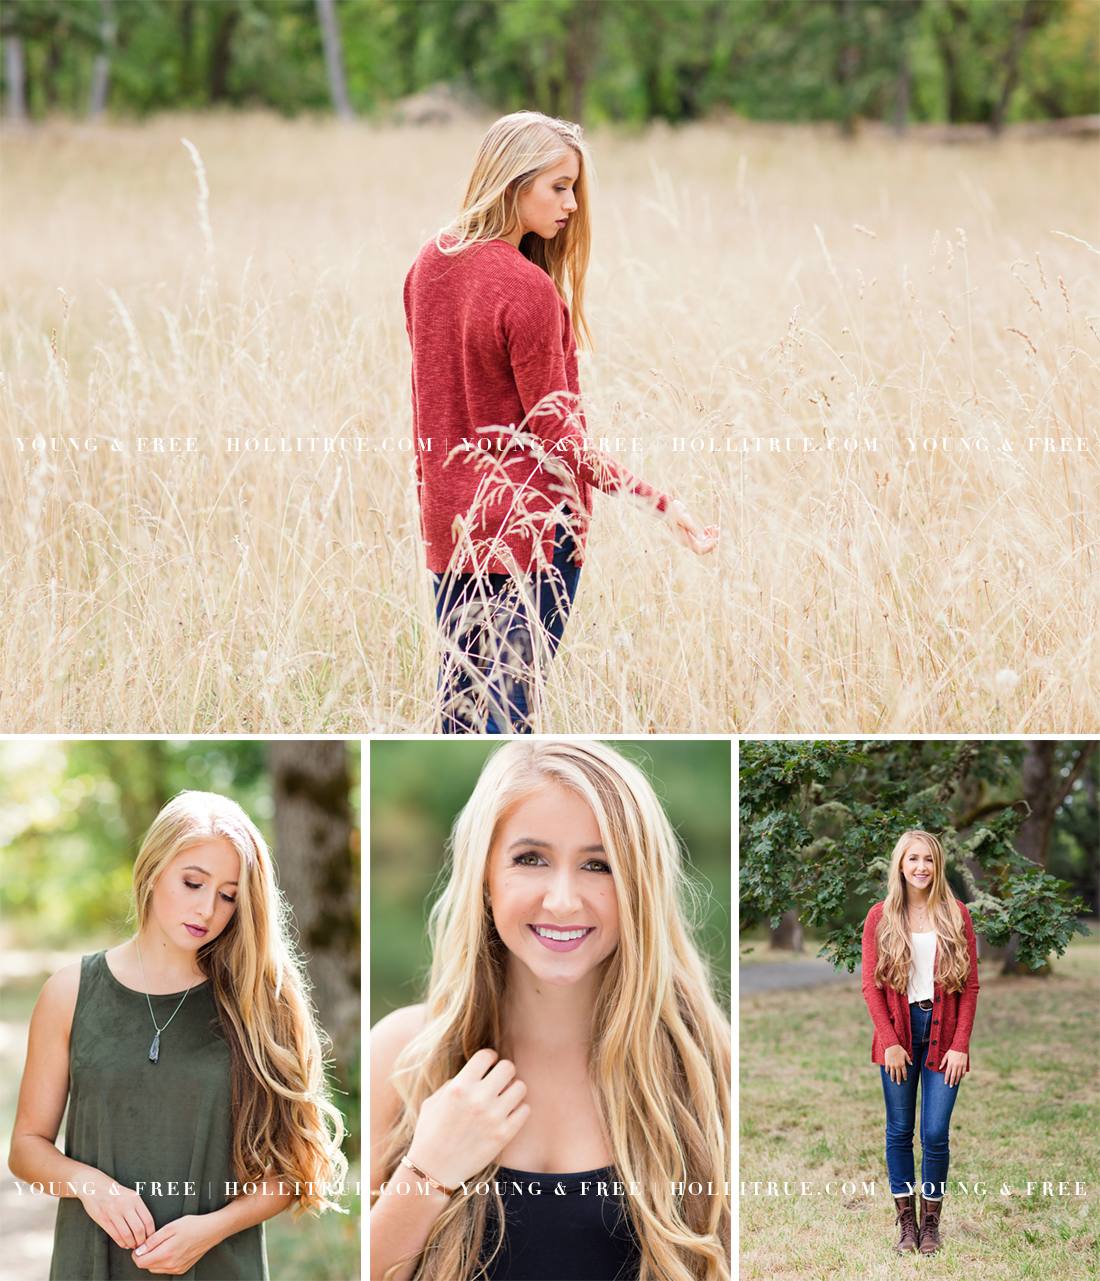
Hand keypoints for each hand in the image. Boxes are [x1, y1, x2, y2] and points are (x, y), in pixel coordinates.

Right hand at [77, 1176, 154, 1251]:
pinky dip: (122, 1243)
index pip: (148, 1220)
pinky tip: (124, 1244)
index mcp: (135, 1198)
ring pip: (127, 1235)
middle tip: (142, 1245)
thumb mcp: (130, 1194)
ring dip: (131, 1244)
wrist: (93, 1185)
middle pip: (139, 1229)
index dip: (151, 1232)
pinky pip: (115, 1236)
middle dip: (141, 1241)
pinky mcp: (103, 1219)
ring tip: (133, 1246)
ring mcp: (113, 1212)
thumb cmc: (115, 1192)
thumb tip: (147, 1227)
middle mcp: (125, 1205)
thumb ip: (138, 1208)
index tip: (151, 1238)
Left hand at [132, 1214, 217, 1273]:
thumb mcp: (170, 1227)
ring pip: (155, 1268)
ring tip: (161, 1245)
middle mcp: (170, 1265)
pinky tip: (169, 1249)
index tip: (140, 1245)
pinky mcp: (182, 1269)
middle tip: (150, 1243)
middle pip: (147, 1266)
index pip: (140, 1262)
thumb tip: (140, 1250)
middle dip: (145, 1256)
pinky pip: (165, 1269)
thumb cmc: (193, 1225)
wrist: (211, 1231)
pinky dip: (163, 1261)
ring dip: (153, 1259)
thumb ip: (153, 1240)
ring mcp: (177, 1269)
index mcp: (166, 1254)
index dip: (136, 1254)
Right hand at [404, 1048, 529, 1190]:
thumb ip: (454, 1082)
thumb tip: (475, 1073)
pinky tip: (508, 1114)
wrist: (434, 1170)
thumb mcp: (434, 1101)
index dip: (489, 1058)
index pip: (486, 1055)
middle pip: (508, 1067)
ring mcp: (493, 1117)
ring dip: (513, 1090)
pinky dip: (518, 1109)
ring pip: (520, 1087)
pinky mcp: (504, 1135)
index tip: (489, 1065)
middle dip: (504, 1071)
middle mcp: (478, 1099)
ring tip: (504, 1098)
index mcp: (459, 1087)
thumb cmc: (430, 1133)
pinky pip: (525, 1110)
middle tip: (499, 1081)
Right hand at [665, 500, 718, 553]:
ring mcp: (687, 539)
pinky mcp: (688, 534)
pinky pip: (700, 538)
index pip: (700, 550)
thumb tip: (703, 539)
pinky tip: (709, 527)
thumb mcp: (685, 520)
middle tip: (717, 528)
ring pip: (702, 542)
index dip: (710, 546)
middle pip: (703, 547)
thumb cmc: (675, 512)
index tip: (717, 538)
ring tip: (714, 527)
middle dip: (712, 539)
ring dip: (710, 536)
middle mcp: (686, 542)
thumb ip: (694, 529)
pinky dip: (706, 534)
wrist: (666, 508)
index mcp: (685, 541)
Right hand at [883, 1044, 911, 1083]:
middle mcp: (897, 1066)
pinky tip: (888, 1073)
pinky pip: (887, 1069)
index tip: (905, 1079)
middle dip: (899, 1080)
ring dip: (893, 1077)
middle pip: (898, 1074)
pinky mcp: (887, 1063)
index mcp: (902, 1064)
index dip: (905, 1076)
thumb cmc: (899, 1049)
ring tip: (893, 1080)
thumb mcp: (905, 1054)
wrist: (891, 1046)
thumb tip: (911, 1064)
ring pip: (892, 1073)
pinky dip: (887, 1071)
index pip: (904, 1072)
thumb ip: (908, 1060)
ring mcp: (892, 1065)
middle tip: (899, 1083)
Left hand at [942, 1049, 967, 1086]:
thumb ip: (943, 1062)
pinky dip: (962, 1076)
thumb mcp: (946, 1055)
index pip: (947, 1073)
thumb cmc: (952, 1051)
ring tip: (955, 1084)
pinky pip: (963, 1073)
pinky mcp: (964, 1065)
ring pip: (959, 1075)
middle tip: (950, 1086)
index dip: (946, 1079)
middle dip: (951, 1082)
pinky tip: (960, 1078)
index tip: (945, 1083)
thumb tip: (939, 1068)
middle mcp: (955, 1066)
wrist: (960, 1047)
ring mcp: (961, 1066)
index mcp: (950, 1064)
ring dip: (957, 1080)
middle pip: (953, 1076)